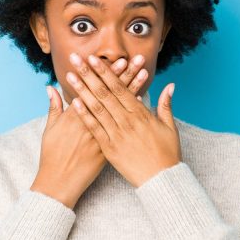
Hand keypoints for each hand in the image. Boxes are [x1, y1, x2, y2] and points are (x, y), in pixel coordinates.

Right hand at [31, 57, 147, 207]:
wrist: (60, 181)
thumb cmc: (53, 155)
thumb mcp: (51, 129)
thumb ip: (54, 107)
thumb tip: (51, 88)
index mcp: (76, 115)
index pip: (95, 88)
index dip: (107, 73)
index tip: (118, 59)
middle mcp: (92, 121)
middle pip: (112, 93)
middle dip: (125, 74)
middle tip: (137, 58)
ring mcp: (103, 134)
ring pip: (121, 107)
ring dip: (133, 89)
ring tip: (144, 73)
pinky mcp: (109, 147)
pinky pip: (124, 126)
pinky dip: (132, 115)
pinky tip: (143, 102)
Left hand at [65, 52, 180, 187]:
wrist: (162, 180)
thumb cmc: (167, 153)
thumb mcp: (169, 126)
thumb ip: (166, 104)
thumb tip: (170, 85)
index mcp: (140, 113)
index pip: (119, 87)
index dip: (106, 72)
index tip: (94, 59)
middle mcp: (127, 120)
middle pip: (104, 93)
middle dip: (89, 74)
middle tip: (76, 59)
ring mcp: (117, 134)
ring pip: (96, 108)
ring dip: (82, 90)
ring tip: (69, 76)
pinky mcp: (109, 148)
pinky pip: (95, 129)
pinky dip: (84, 115)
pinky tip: (73, 103)